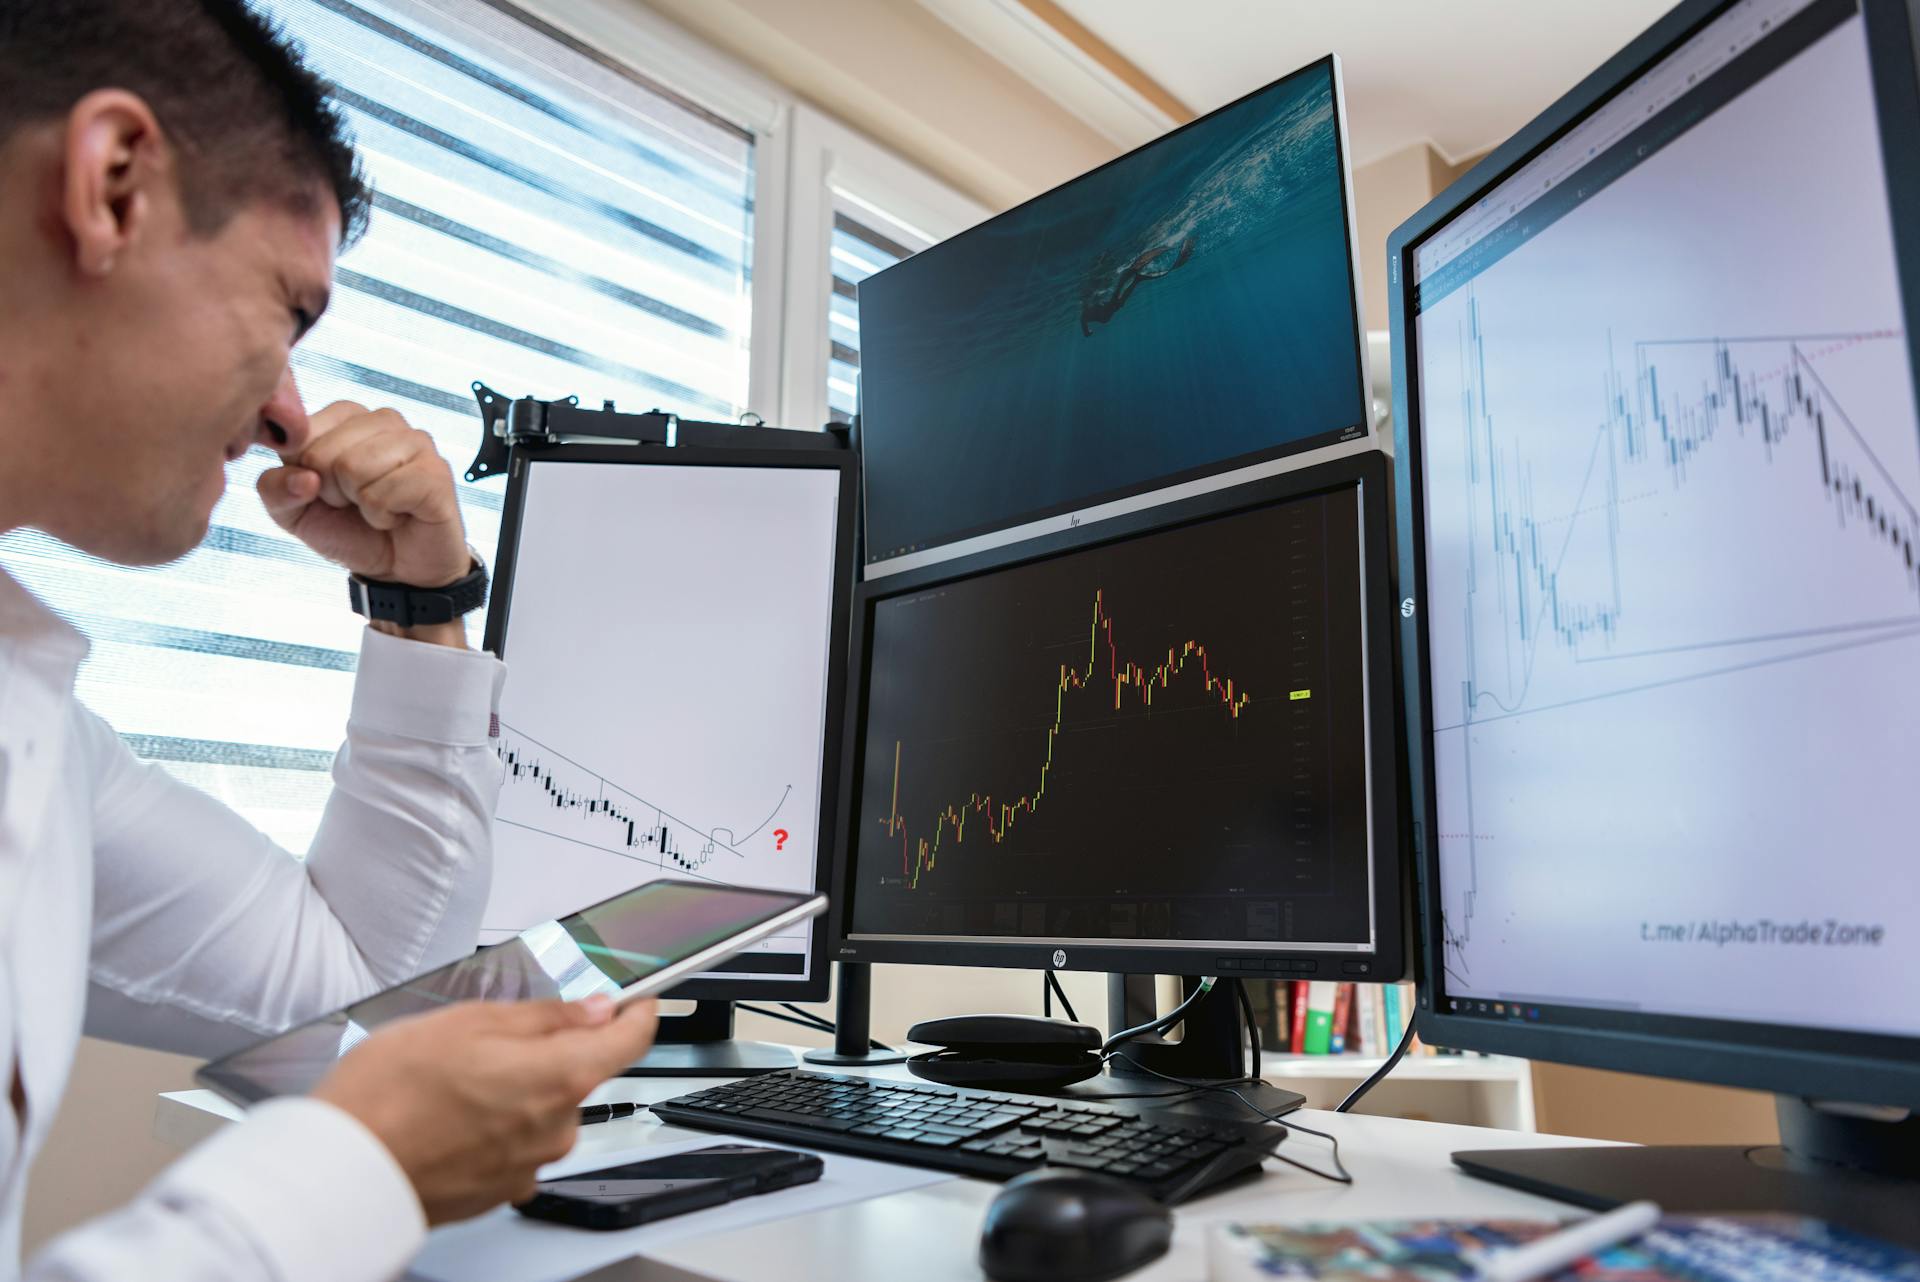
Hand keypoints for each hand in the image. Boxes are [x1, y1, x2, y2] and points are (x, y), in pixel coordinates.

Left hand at [257, 401, 469, 591]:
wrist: (399, 569)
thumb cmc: (350, 530)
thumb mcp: (293, 512)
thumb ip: (274, 488)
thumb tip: (303, 478)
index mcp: (346, 417)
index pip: (300, 434)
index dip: (305, 474)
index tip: (327, 490)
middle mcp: (383, 420)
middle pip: (324, 453)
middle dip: (332, 491)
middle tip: (356, 503)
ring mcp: (416, 442)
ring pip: (354, 468)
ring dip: (360, 503)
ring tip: (378, 508)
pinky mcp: (437, 472)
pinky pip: (385, 492)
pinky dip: (383, 516)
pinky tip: (397, 516)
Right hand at [312, 995, 659, 1224]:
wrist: (342, 1172)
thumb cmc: (388, 1095)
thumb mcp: (466, 1022)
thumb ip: (541, 1017)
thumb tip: (591, 1010)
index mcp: (559, 1077)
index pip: (630, 1042)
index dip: (637, 1015)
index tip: (637, 1003)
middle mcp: (555, 1128)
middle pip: (579, 1076)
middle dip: (549, 1053)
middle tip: (491, 1038)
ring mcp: (529, 1166)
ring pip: (545, 1112)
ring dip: (518, 1092)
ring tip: (455, 1082)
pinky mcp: (500, 1191)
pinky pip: (517, 1147)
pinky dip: (495, 1128)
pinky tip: (450, 1118)